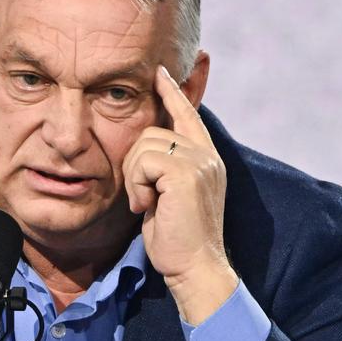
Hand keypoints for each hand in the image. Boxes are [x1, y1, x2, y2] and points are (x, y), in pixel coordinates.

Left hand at [122, 65, 237, 323]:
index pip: (187, 114)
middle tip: (142, 197)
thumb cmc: (176, 240)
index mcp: (206, 158)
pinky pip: (144, 161)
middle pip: (152, 131)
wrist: (194, 268)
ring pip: (144, 145)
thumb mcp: (169, 197)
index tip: (160, 71)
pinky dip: (137, 185)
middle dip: (134, 163)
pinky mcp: (187, 173)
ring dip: (134, 177)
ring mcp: (200, 161)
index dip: (172, 92)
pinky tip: (146, 206)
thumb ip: (164, 170)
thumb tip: (146, 150)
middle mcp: (207, 155)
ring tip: (147, 203)